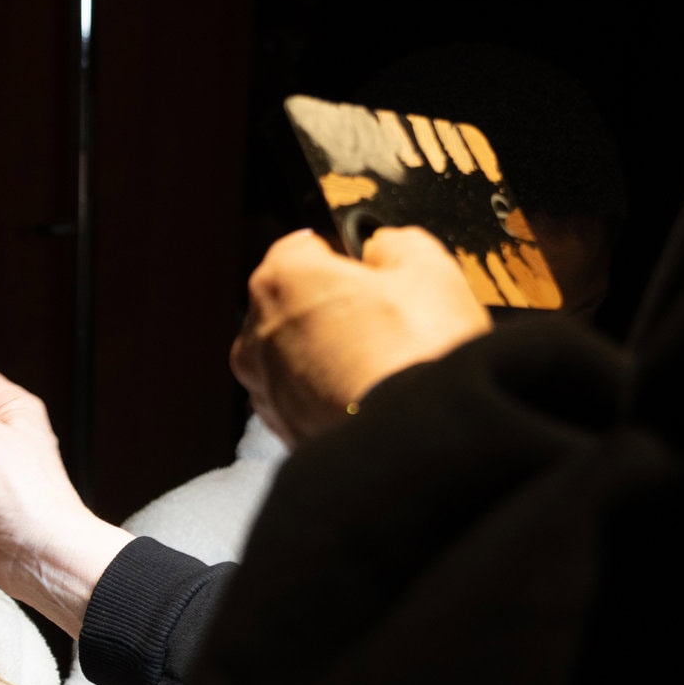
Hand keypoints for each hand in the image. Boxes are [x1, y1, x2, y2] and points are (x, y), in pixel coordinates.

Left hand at [231, 227, 492, 442]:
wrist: (411, 441)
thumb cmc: (415, 347)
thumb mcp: (427, 268)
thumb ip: (396, 244)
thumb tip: (383, 247)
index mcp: (281, 279)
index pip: (302, 248)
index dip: (341, 254)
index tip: (371, 268)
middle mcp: (256, 332)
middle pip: (295, 304)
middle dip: (332, 306)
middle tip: (385, 319)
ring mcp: (263, 386)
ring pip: (296, 354)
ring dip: (329, 353)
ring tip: (381, 363)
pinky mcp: (280, 429)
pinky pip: (304, 398)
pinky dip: (328, 394)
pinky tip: (369, 396)